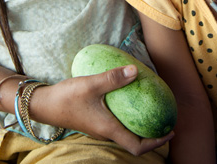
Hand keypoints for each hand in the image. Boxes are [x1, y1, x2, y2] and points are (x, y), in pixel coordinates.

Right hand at [33, 65, 173, 155]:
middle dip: (152, 134)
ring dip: (141, 126)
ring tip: (152, 110)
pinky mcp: (95, 121)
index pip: (137, 146)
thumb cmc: (67, 97)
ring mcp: (100, 128)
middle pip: (134, 141)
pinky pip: (118, 124)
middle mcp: (106, 132)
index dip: (156, 142)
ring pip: (126, 133)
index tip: (170, 132)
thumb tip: (136, 71)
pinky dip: (129, 118)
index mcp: (109, 129)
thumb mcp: (91, 84)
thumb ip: (113, 78)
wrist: (45, 104)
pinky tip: (131, 101)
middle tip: (165, 120)